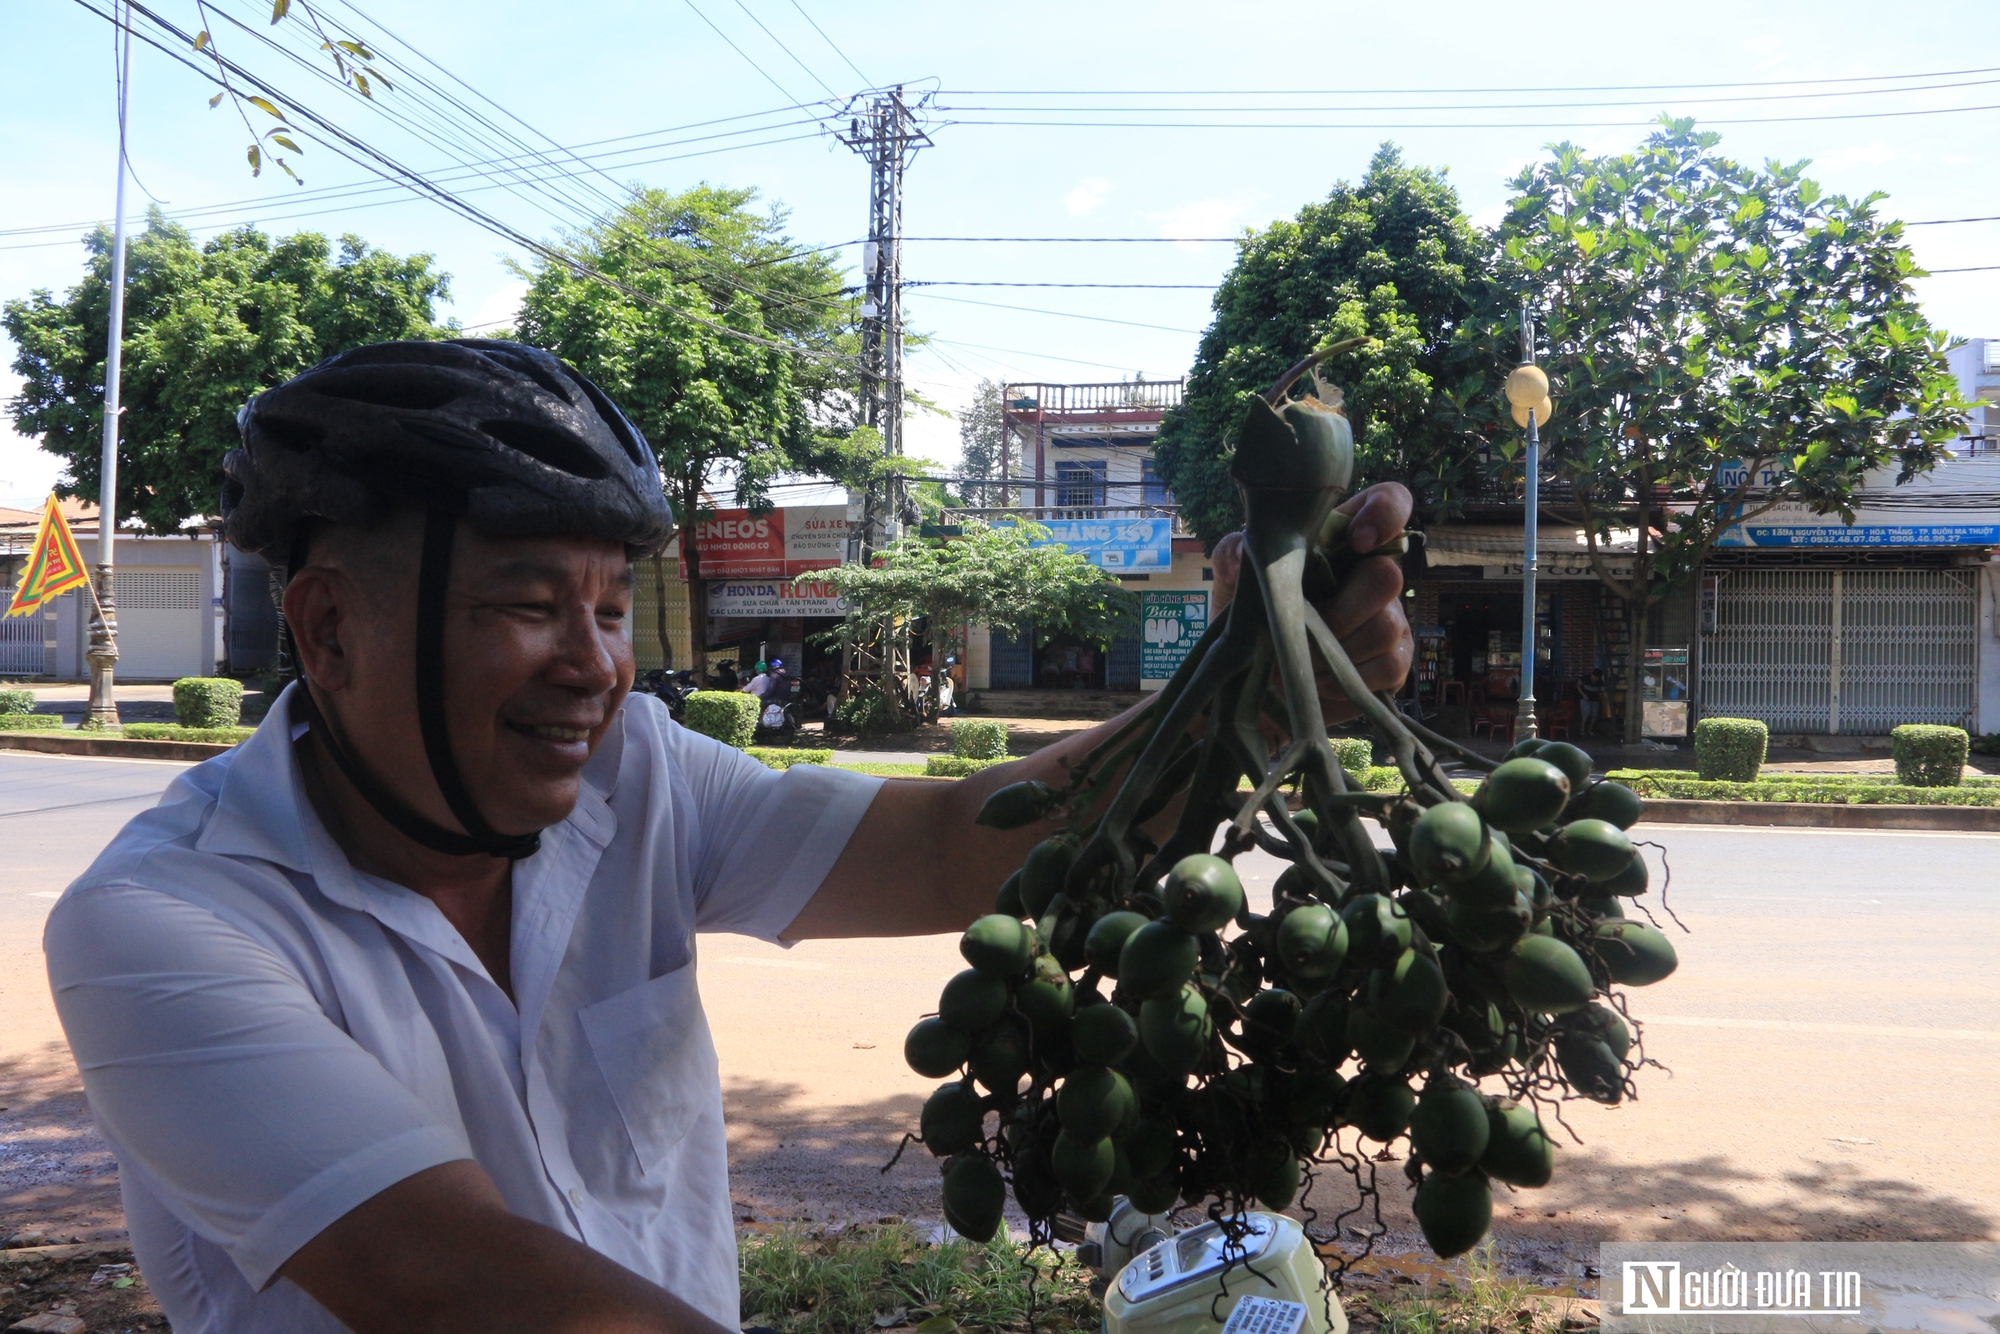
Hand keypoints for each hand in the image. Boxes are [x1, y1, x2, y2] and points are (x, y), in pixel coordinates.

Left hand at [1209, 481, 1414, 725]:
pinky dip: (1350, 678)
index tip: (1357, 540)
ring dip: (1338, 651)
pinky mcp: (1392, 661)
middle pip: (1388, 575)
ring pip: (1386, 625)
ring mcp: (1390, 617)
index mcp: (1342, 541)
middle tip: (1306, 629)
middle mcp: (1373, 574)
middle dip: (1341, 609)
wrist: (1252, 678)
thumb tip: (1242, 555)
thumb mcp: (1234, 579)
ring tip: (1302, 663)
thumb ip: (1233, 554)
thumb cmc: (1252, 617)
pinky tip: (1321, 682)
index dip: (1386, 513)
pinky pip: (1391, 666)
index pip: (1388, 503)